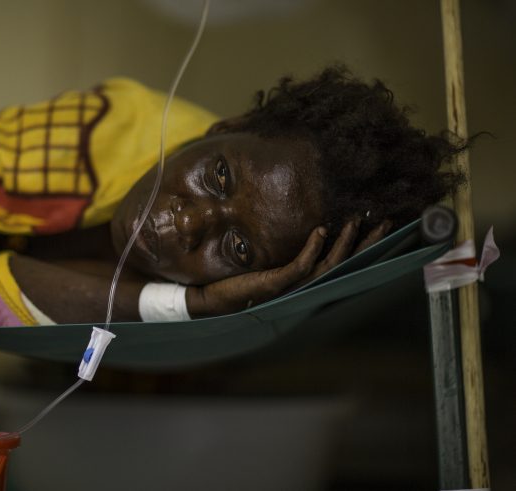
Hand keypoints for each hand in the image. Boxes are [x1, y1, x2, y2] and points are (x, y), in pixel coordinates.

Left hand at [186, 219, 392, 316]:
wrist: (209, 298)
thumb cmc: (236, 279)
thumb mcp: (265, 260)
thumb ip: (283, 250)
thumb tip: (299, 227)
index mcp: (303, 281)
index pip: (340, 262)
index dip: (362, 246)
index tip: (378, 224)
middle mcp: (302, 286)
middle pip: (343, 265)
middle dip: (366, 244)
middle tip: (385, 222)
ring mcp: (290, 287)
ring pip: (327, 266)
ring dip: (343, 243)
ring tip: (355, 221)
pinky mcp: (273, 284)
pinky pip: (299, 267)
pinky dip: (312, 249)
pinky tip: (321, 231)